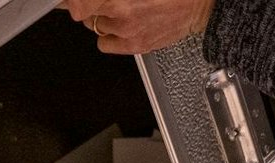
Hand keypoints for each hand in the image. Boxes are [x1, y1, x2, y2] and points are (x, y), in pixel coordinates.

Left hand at [60, 0, 211, 53]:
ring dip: (103, 16)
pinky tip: (122, 24)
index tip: (75, 1)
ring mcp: (127, 30)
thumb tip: (78, 2)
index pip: (78, 3)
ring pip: (95, 25)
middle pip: (84, 11)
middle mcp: (122, 10)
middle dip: (93, 3)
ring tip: (122, 7)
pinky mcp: (135, 46)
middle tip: (109, 0)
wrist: (200, 3)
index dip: (74, 1)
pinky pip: (104, 43)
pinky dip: (109, 34)